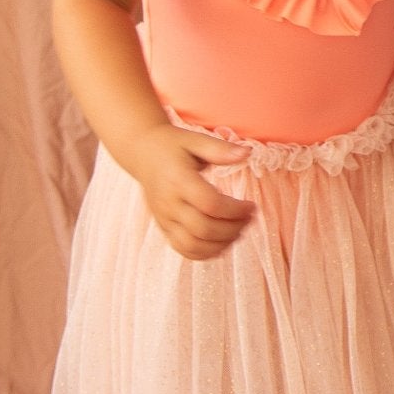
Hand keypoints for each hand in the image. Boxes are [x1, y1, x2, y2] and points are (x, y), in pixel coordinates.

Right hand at [131, 124, 254, 261]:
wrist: (141, 153)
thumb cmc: (172, 145)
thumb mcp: (195, 140)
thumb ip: (220, 149)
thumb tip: (248, 153)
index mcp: (179, 180)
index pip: (210, 204)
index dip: (235, 210)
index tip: (251, 206)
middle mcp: (169, 203)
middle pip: (204, 229)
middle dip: (233, 228)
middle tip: (249, 219)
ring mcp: (165, 219)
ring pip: (194, 245)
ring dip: (222, 244)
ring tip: (239, 231)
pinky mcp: (164, 228)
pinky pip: (184, 249)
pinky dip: (206, 253)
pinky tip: (222, 242)